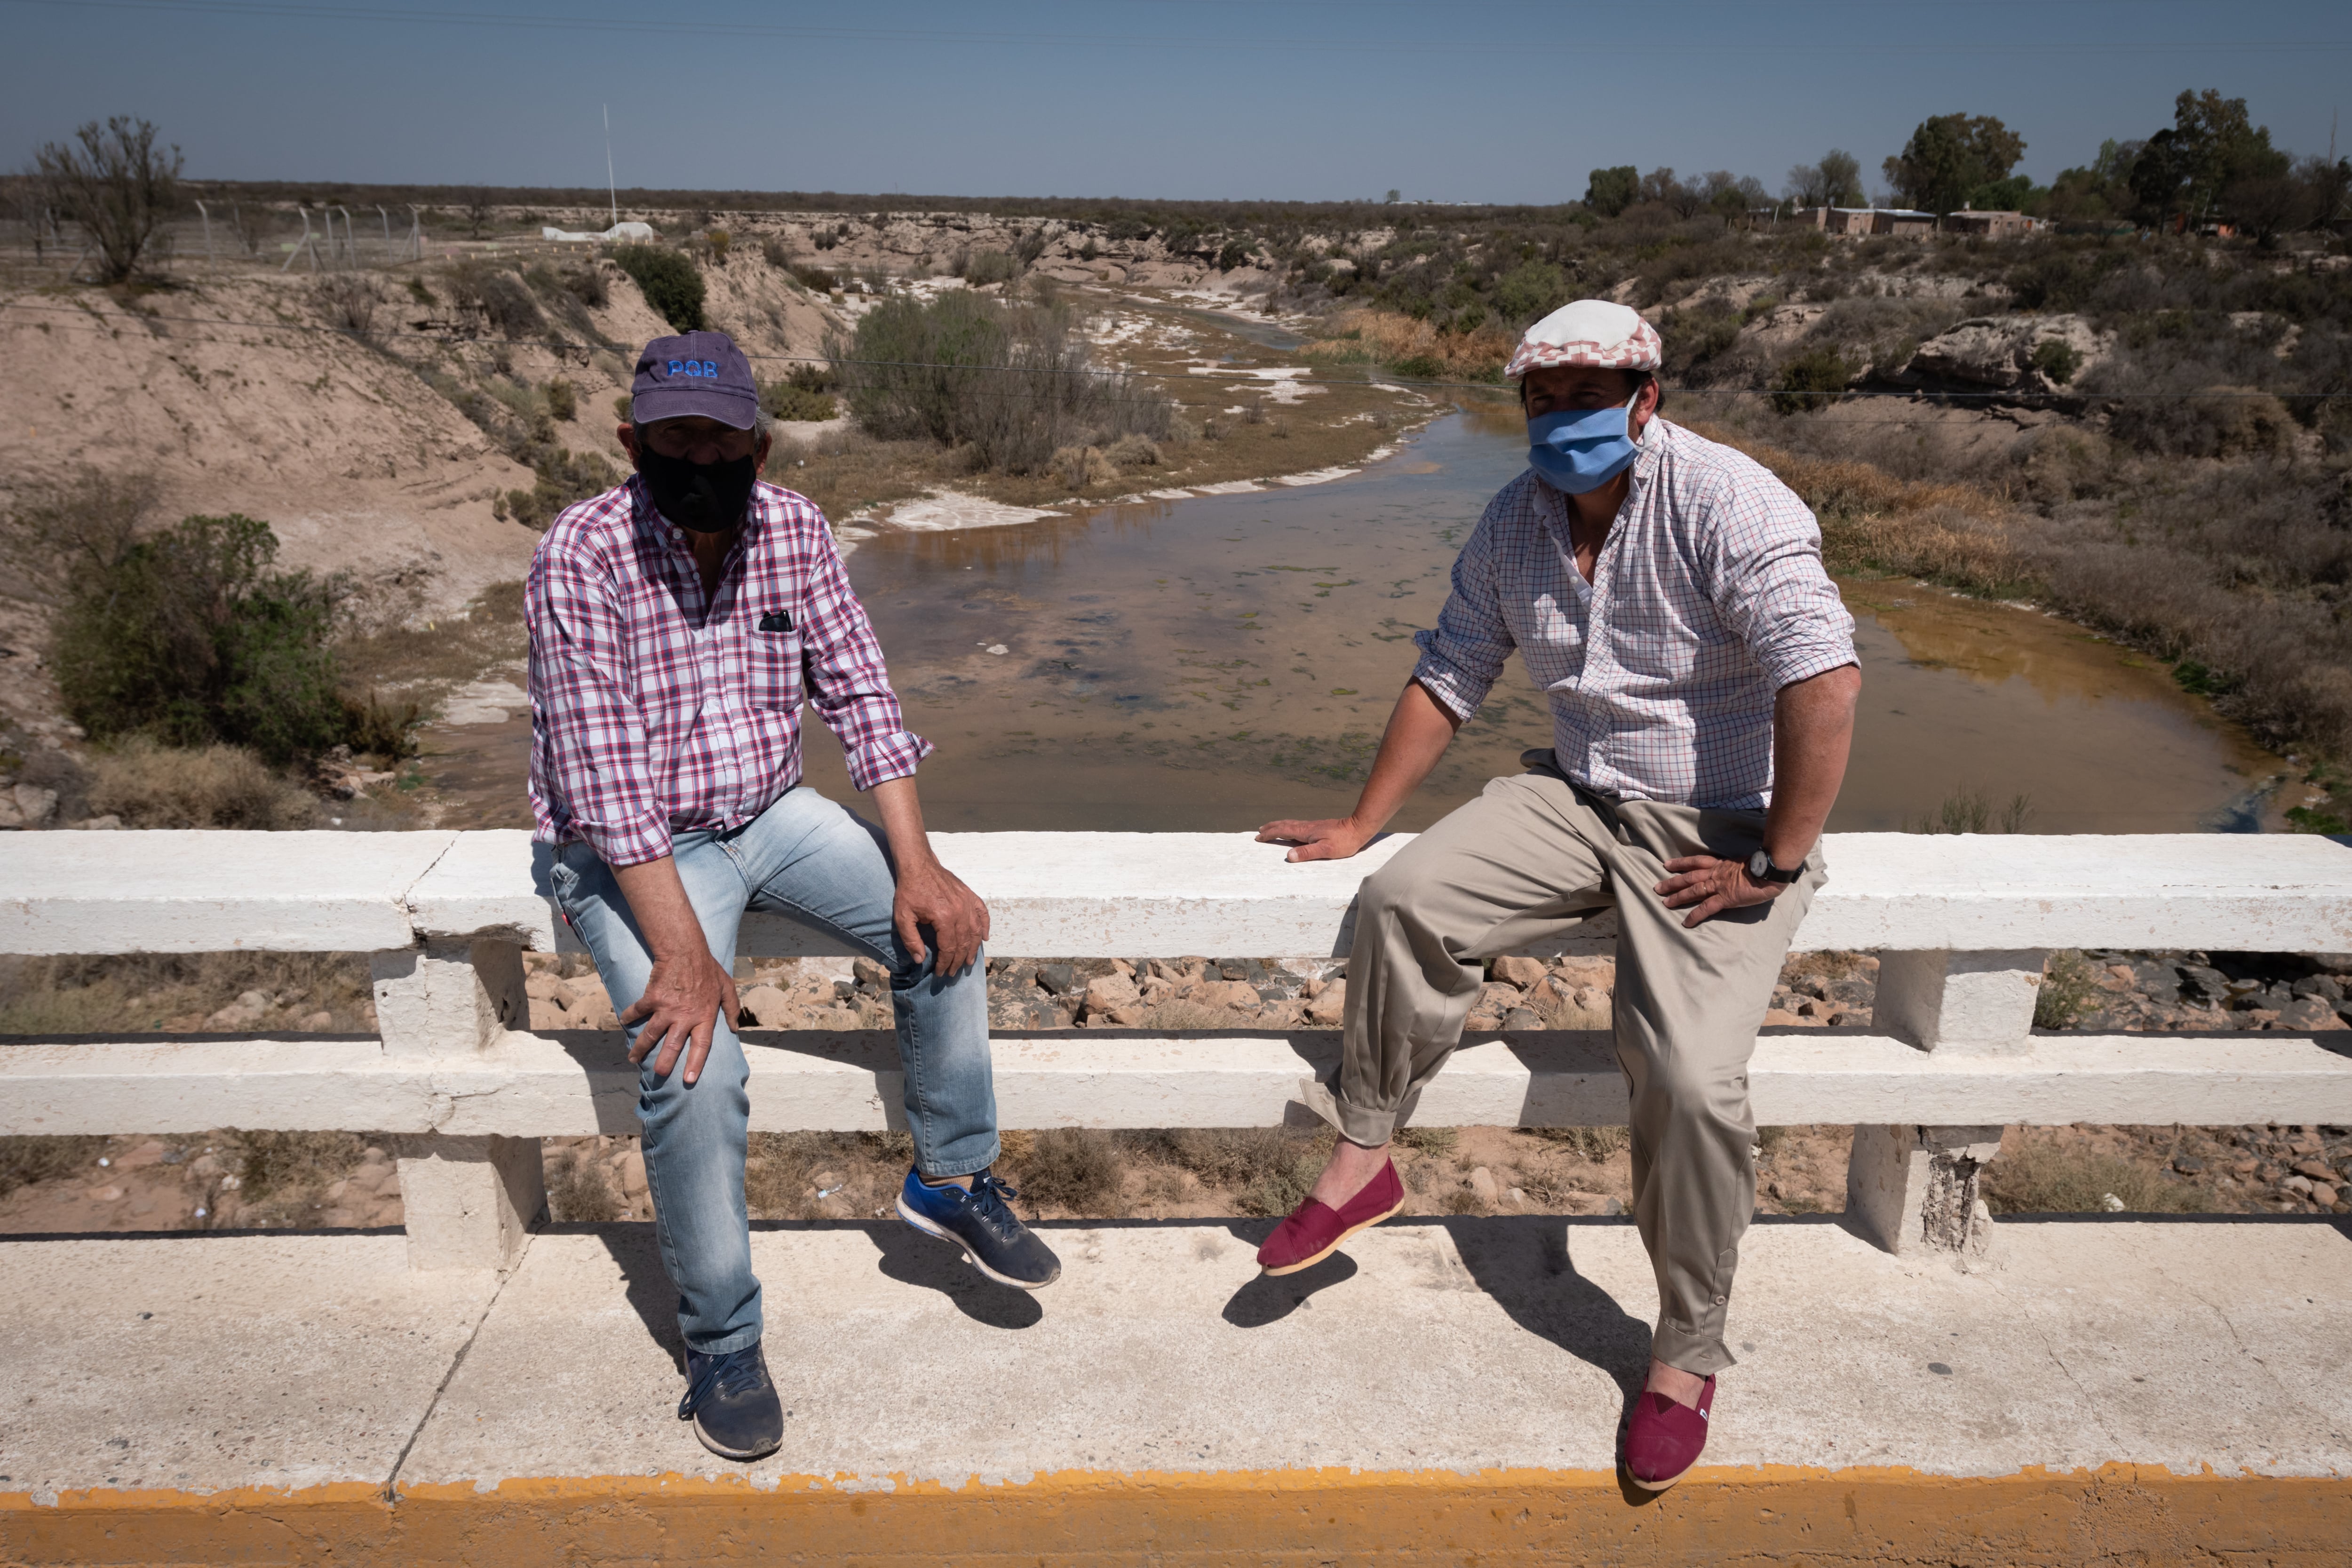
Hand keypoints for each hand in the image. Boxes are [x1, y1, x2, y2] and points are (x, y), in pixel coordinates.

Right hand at [620, 947, 739, 1086]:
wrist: (685, 950)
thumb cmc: (708, 968)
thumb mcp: (726, 987)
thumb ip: (732, 1008)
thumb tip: (735, 1028)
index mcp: (704, 1016)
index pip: (702, 1045)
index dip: (695, 1063)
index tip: (689, 1079)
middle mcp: (685, 1017)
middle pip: (673, 1045)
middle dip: (664, 1062)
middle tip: (658, 1075)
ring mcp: (666, 1009)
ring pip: (651, 1034)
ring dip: (640, 1048)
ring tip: (632, 1059)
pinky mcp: (651, 999)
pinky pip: (637, 1011)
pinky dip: (628, 1016)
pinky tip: (623, 1022)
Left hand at [894, 852, 989, 975]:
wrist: (918, 865)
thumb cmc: (909, 891)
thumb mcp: (903, 917)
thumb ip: (911, 940)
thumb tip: (920, 960)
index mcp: (944, 918)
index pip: (949, 948)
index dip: (945, 963)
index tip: (941, 973)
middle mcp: (959, 911)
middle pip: (964, 942)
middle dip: (959, 960)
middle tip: (953, 972)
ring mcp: (966, 902)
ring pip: (975, 931)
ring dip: (974, 948)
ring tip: (970, 962)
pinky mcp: (969, 895)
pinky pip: (982, 913)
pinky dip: (985, 926)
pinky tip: (985, 937)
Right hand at [1256, 816, 1371, 863]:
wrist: (1358, 828)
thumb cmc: (1344, 842)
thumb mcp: (1325, 850)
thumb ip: (1307, 853)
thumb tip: (1289, 856)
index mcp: (1305, 831)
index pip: (1282, 831)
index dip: (1269, 834)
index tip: (1258, 837)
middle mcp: (1306, 826)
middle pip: (1284, 825)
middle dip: (1271, 828)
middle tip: (1259, 830)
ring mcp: (1312, 826)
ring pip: (1290, 824)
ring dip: (1278, 826)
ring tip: (1271, 828)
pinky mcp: (1318, 827)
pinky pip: (1297, 826)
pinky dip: (1288, 827)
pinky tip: (1292, 830)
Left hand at [1653, 855, 1784, 928]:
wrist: (1770, 870)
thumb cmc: (1763, 866)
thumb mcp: (1745, 862)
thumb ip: (1736, 868)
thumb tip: (1737, 872)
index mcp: (1721, 864)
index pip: (1696, 861)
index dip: (1681, 863)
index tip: (1667, 864)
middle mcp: (1716, 873)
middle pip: (1689, 876)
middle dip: (1672, 882)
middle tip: (1657, 887)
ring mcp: (1719, 886)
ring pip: (1693, 890)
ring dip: (1678, 897)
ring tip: (1664, 903)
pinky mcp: (1725, 898)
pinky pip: (1706, 908)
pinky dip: (1694, 915)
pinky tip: (1686, 923)